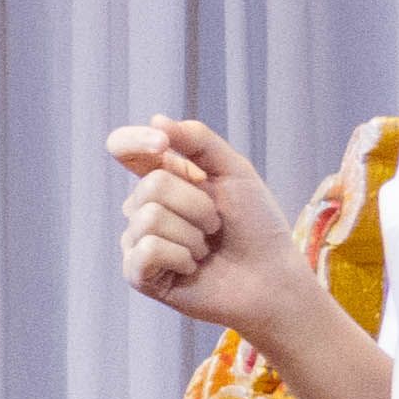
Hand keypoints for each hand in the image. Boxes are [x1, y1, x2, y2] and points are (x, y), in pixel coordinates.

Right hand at [108, 115, 312, 335]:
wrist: (272, 279)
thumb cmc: (256, 226)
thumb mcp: (234, 171)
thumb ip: (197, 141)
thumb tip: (155, 120)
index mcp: (163, 180)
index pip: (126, 149)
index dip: (134, 141)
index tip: (161, 144)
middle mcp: (144, 208)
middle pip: (152, 185)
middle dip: (197, 204)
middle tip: (216, 225)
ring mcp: (138, 241)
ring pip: (150, 218)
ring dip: (193, 235)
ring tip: (206, 250)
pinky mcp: (139, 274)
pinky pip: (147, 250)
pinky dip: (181, 257)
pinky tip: (192, 269)